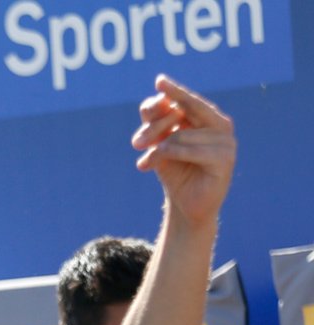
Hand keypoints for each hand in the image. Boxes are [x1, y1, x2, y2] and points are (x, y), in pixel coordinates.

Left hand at [132, 74, 235, 228]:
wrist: (185, 204)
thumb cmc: (174, 170)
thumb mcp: (160, 144)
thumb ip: (156, 123)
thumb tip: (154, 102)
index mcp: (206, 118)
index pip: (188, 100)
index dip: (173, 91)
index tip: (159, 81)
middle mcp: (219, 126)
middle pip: (186, 109)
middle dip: (156, 124)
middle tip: (136, 144)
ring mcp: (226, 142)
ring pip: (182, 134)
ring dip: (159, 150)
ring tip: (147, 162)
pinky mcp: (226, 160)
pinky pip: (191, 150)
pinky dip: (171, 155)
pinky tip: (155, 163)